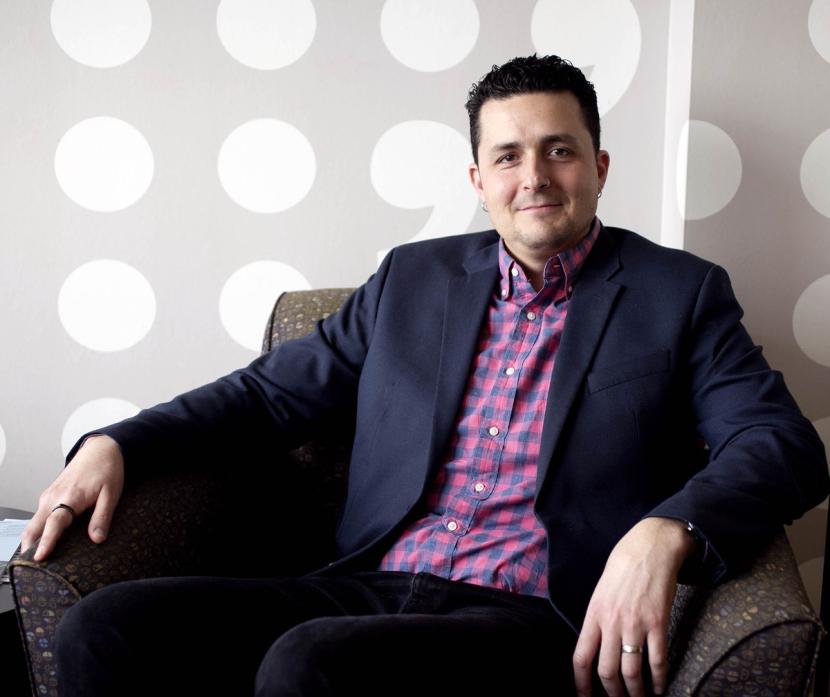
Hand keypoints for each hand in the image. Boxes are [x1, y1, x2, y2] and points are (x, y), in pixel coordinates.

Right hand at [21, 435, 124, 561]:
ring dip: (31, 540)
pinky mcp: (49, 496)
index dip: (46, 541)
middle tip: (29, 568)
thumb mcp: (111, 493)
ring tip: (32, 562)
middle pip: (35, 526)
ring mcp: (48, 496)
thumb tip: (97, 539)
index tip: (39, 557)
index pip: (54, 523)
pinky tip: (41, 543)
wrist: (100, 449)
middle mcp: (53, 497)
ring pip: (34, 523)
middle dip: (29, 547)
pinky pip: (38, 516)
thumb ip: (102, 517)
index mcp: (70, 496)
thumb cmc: (107, 469)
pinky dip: (36, 531)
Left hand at [572, 517, 694, 696]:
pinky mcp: (658, 622)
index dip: (582, 683)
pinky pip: (658, 660)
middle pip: (607, 671)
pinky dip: (659, 680)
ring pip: (632, 672)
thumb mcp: (601, 591)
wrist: (650, 547)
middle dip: (613, 694)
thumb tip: (597, 646)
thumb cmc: (623, 567)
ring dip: (636, 693)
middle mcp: (611, 622)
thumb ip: (598, 618)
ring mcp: (635, 624)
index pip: (581, 657)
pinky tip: (660, 687)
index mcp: (594, 614)